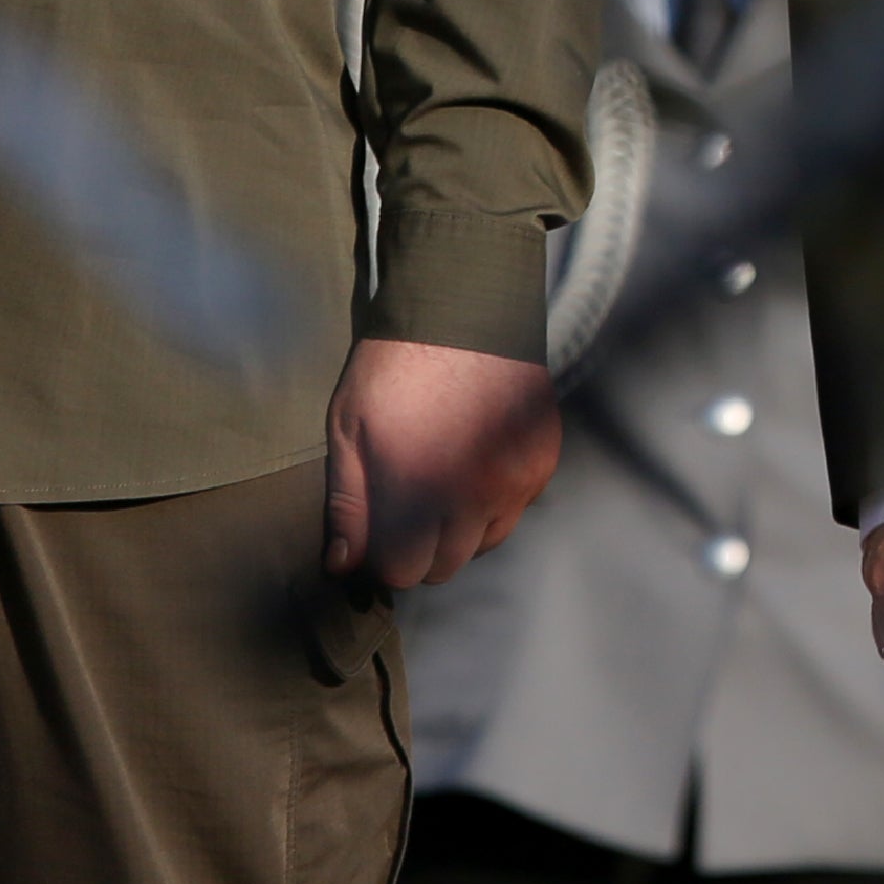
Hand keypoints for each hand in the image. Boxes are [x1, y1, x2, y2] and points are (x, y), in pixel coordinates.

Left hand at [327, 337, 556, 585]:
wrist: (465, 311)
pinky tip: (473, 465)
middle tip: (406, 506)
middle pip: (443, 566)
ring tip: (440, 483)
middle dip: (419, 548)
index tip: (377, 529)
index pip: (401, 571)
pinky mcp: (540, 467)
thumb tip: (343, 566)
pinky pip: (511, 513)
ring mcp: (512, 484)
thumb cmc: (392, 370)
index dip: (382, 555)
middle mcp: (469, 497)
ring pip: (480, 545)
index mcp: (415, 490)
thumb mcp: (348, 429)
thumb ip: (347, 504)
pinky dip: (490, 504)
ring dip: (457, 531)